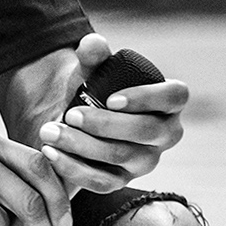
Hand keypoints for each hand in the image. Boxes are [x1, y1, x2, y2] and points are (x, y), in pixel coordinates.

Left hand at [35, 32, 188, 193]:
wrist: (77, 122)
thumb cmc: (95, 92)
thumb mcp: (91, 72)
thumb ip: (92, 55)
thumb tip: (92, 43)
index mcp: (168, 101)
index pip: (174, 96)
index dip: (146, 98)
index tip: (111, 99)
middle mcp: (166, 133)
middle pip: (146, 131)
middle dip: (105, 124)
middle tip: (70, 114)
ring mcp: (147, 160)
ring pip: (122, 157)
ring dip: (83, 145)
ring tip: (51, 131)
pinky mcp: (124, 180)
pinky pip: (103, 182)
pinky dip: (74, 168)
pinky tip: (51, 153)